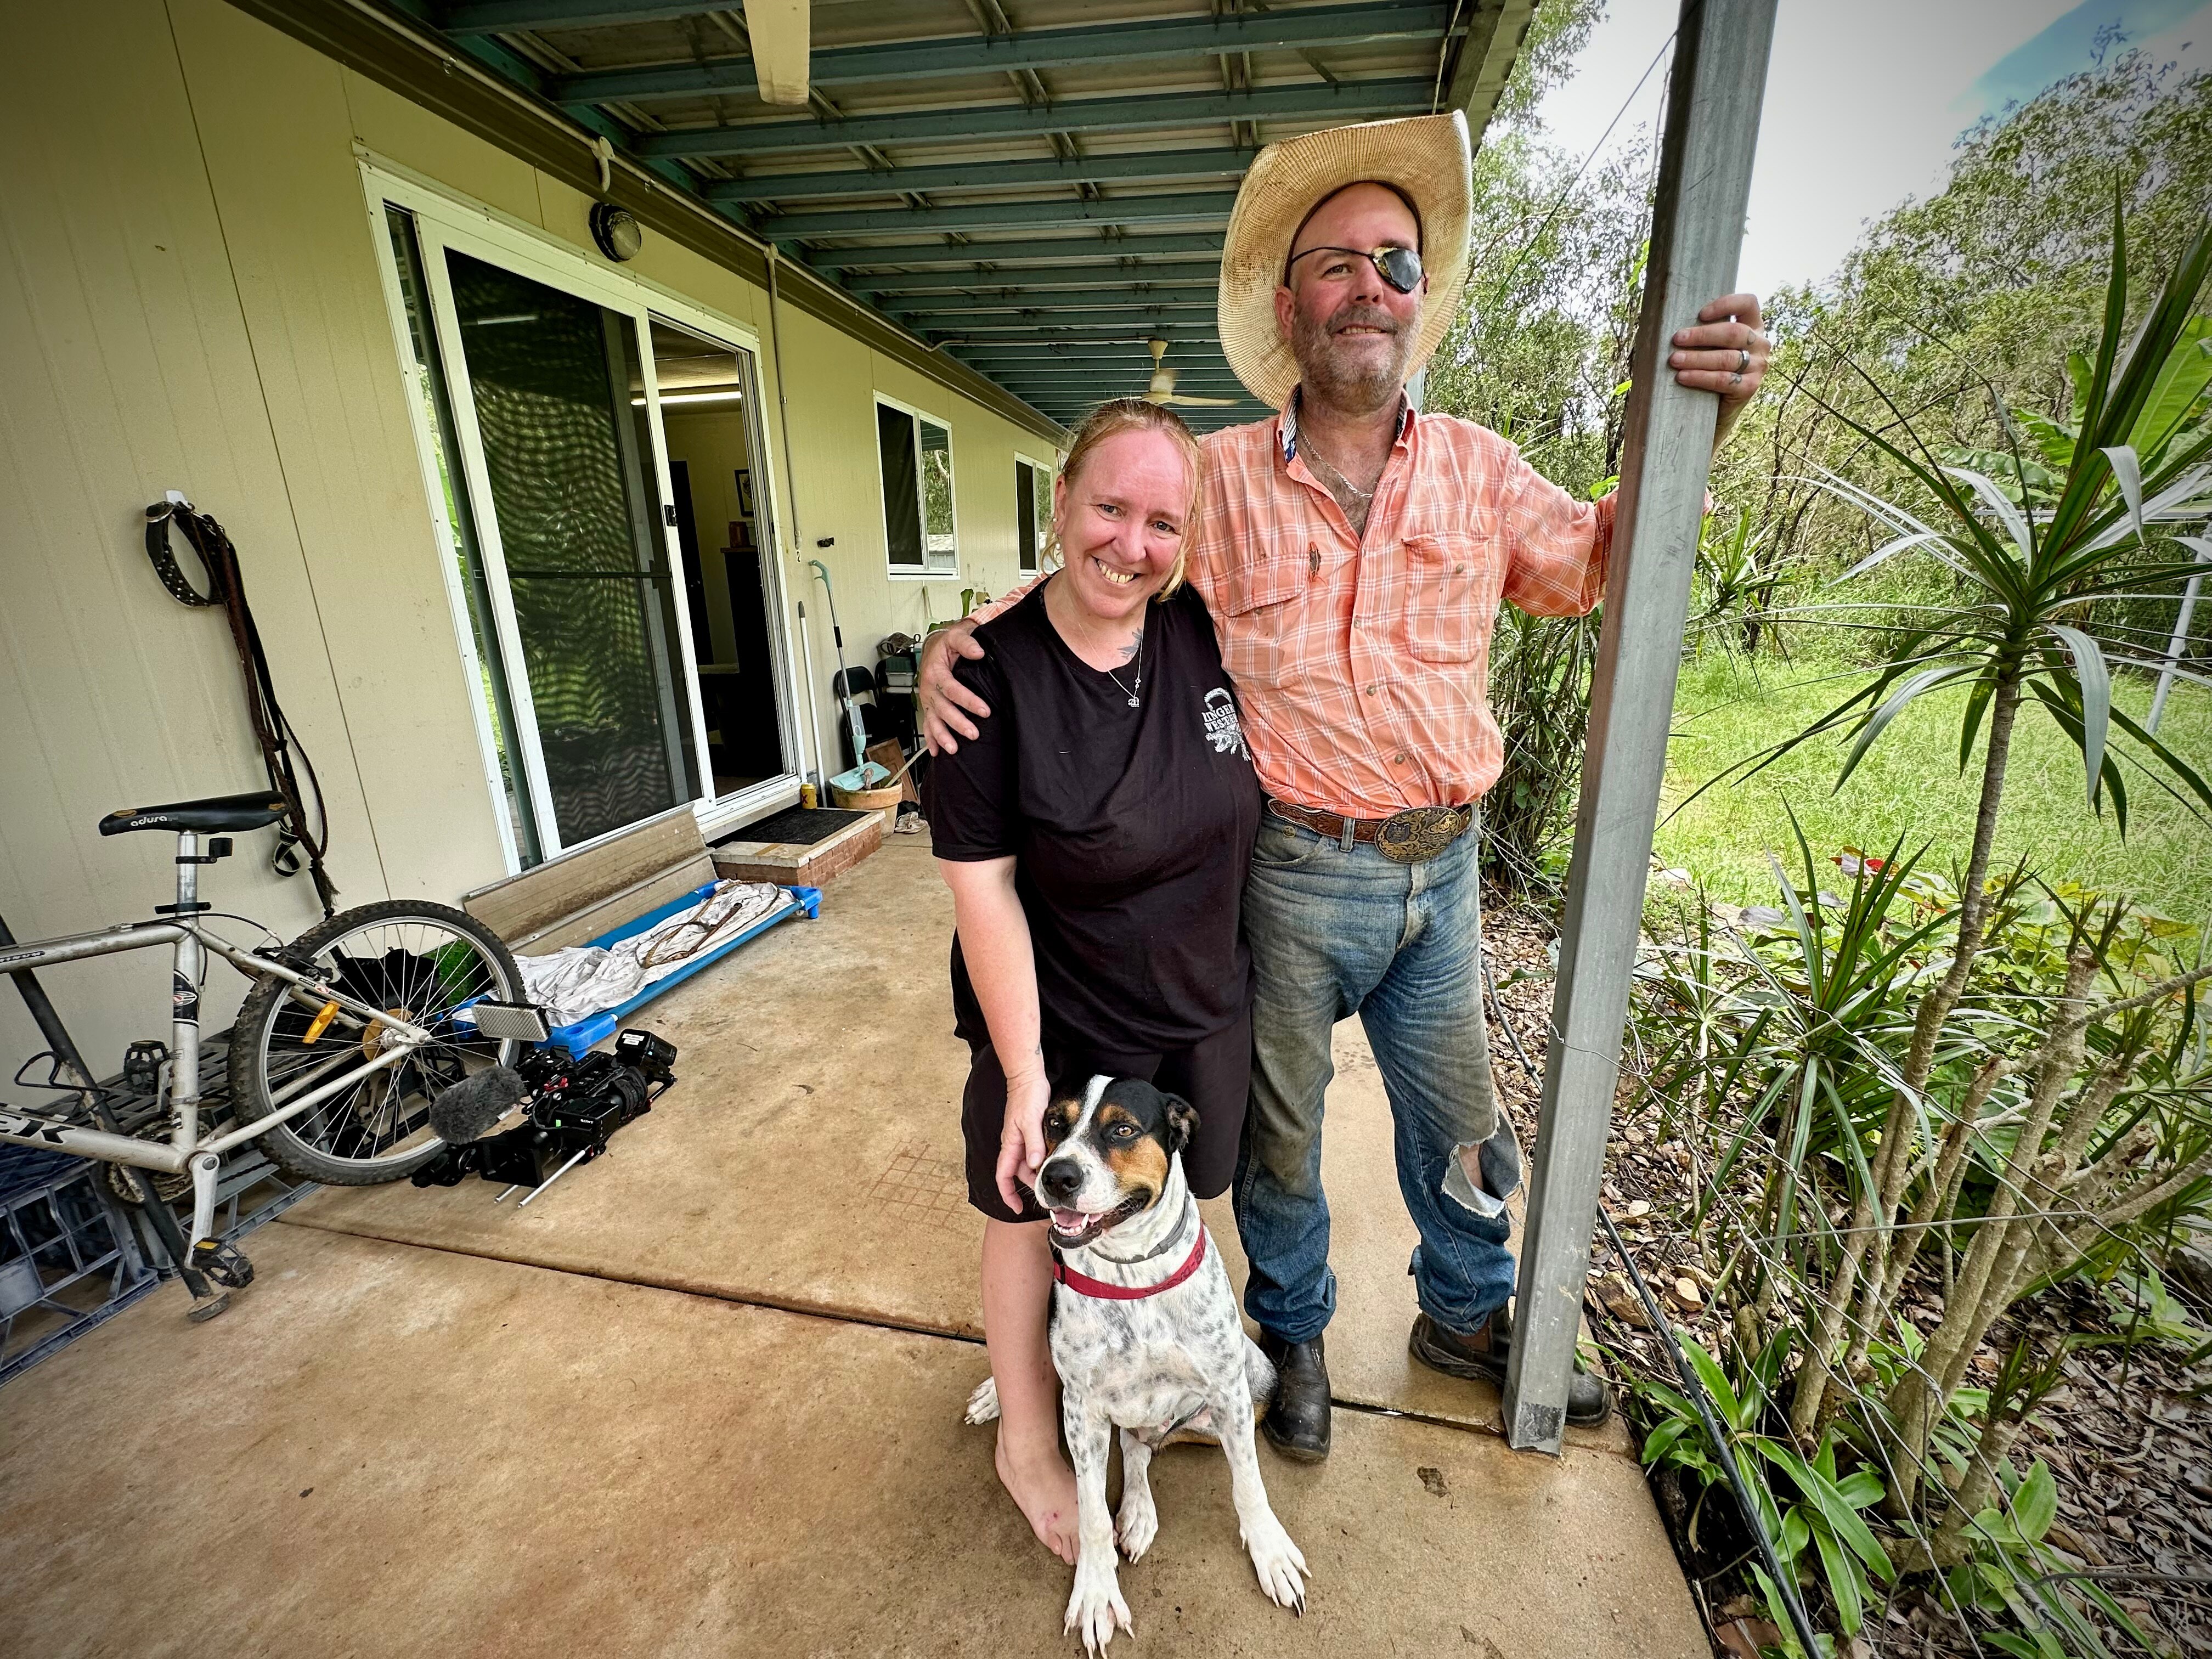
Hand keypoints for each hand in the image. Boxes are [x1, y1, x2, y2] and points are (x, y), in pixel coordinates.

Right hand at [919, 619, 990, 753]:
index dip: (968, 701)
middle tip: (973, 733)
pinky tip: (936, 752)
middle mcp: (929, 688)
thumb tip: (979, 652)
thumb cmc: (945, 644)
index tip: (985, 710)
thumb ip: (966, 642)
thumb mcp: (955, 636)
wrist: (933, 648)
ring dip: (942, 736)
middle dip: (958, 723)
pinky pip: (927, 725)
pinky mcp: (929, 707)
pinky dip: (930, 739)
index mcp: (935, 672)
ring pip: (933, 720)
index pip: (952, 689)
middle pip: (943, 709)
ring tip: (953, 749)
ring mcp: (928, 700)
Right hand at [996, 1070, 1050, 1213]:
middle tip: (1050, 1197)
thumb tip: (1035, 1166)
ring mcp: (1021, 1139)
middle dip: (1031, 1186)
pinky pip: (1035, 1153)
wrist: (1028, 1077)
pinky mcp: (1030, 1133)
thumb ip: (1033, 1143)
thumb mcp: (1031, 1121)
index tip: (1017, 1208)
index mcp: (1010, 1145)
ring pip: (1029, 1164)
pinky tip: (1055, 1162)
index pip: (1003, 1176)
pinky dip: (1043, 1161)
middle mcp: (1013, 1145)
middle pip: (1019, 1174)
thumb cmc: (1027, 1096)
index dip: (1008, 1195)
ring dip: (1039, 1174)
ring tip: (1055, 1182)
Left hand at [1669, 293, 1768, 408]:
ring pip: (1726, 358)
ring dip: (1697, 358)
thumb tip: (1678, 323)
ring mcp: (1758, 366)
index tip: (1700, 314)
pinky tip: (1683, 377)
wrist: (1720, 406)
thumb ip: (1707, 332)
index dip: (1725, 305)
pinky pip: (1723, 379)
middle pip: (1733, 333)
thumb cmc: (1711, 367)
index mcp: (1753, 326)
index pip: (1748, 304)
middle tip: (1677, 339)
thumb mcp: (1713, 345)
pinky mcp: (1750, 387)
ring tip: (1674, 360)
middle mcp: (1760, 344)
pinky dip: (1701, 377)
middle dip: (1702, 335)